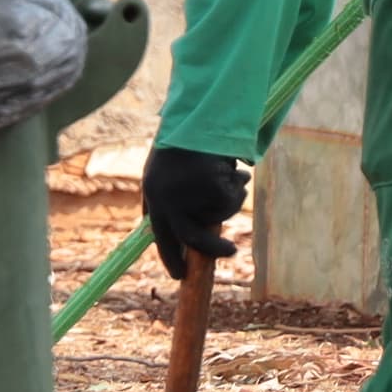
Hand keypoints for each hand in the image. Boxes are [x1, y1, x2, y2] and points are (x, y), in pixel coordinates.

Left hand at [142, 146, 247, 279]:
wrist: (198, 115)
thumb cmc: (183, 143)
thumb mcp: (165, 172)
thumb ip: (169, 200)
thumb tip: (183, 236)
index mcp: (153, 195)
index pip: (160, 236)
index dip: (170, 258)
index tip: (180, 276)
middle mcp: (168, 198)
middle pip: (192, 237)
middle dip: (213, 249)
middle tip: (232, 253)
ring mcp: (190, 194)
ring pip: (219, 213)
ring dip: (230, 198)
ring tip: (228, 175)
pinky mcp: (211, 187)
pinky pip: (232, 198)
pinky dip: (238, 185)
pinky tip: (232, 167)